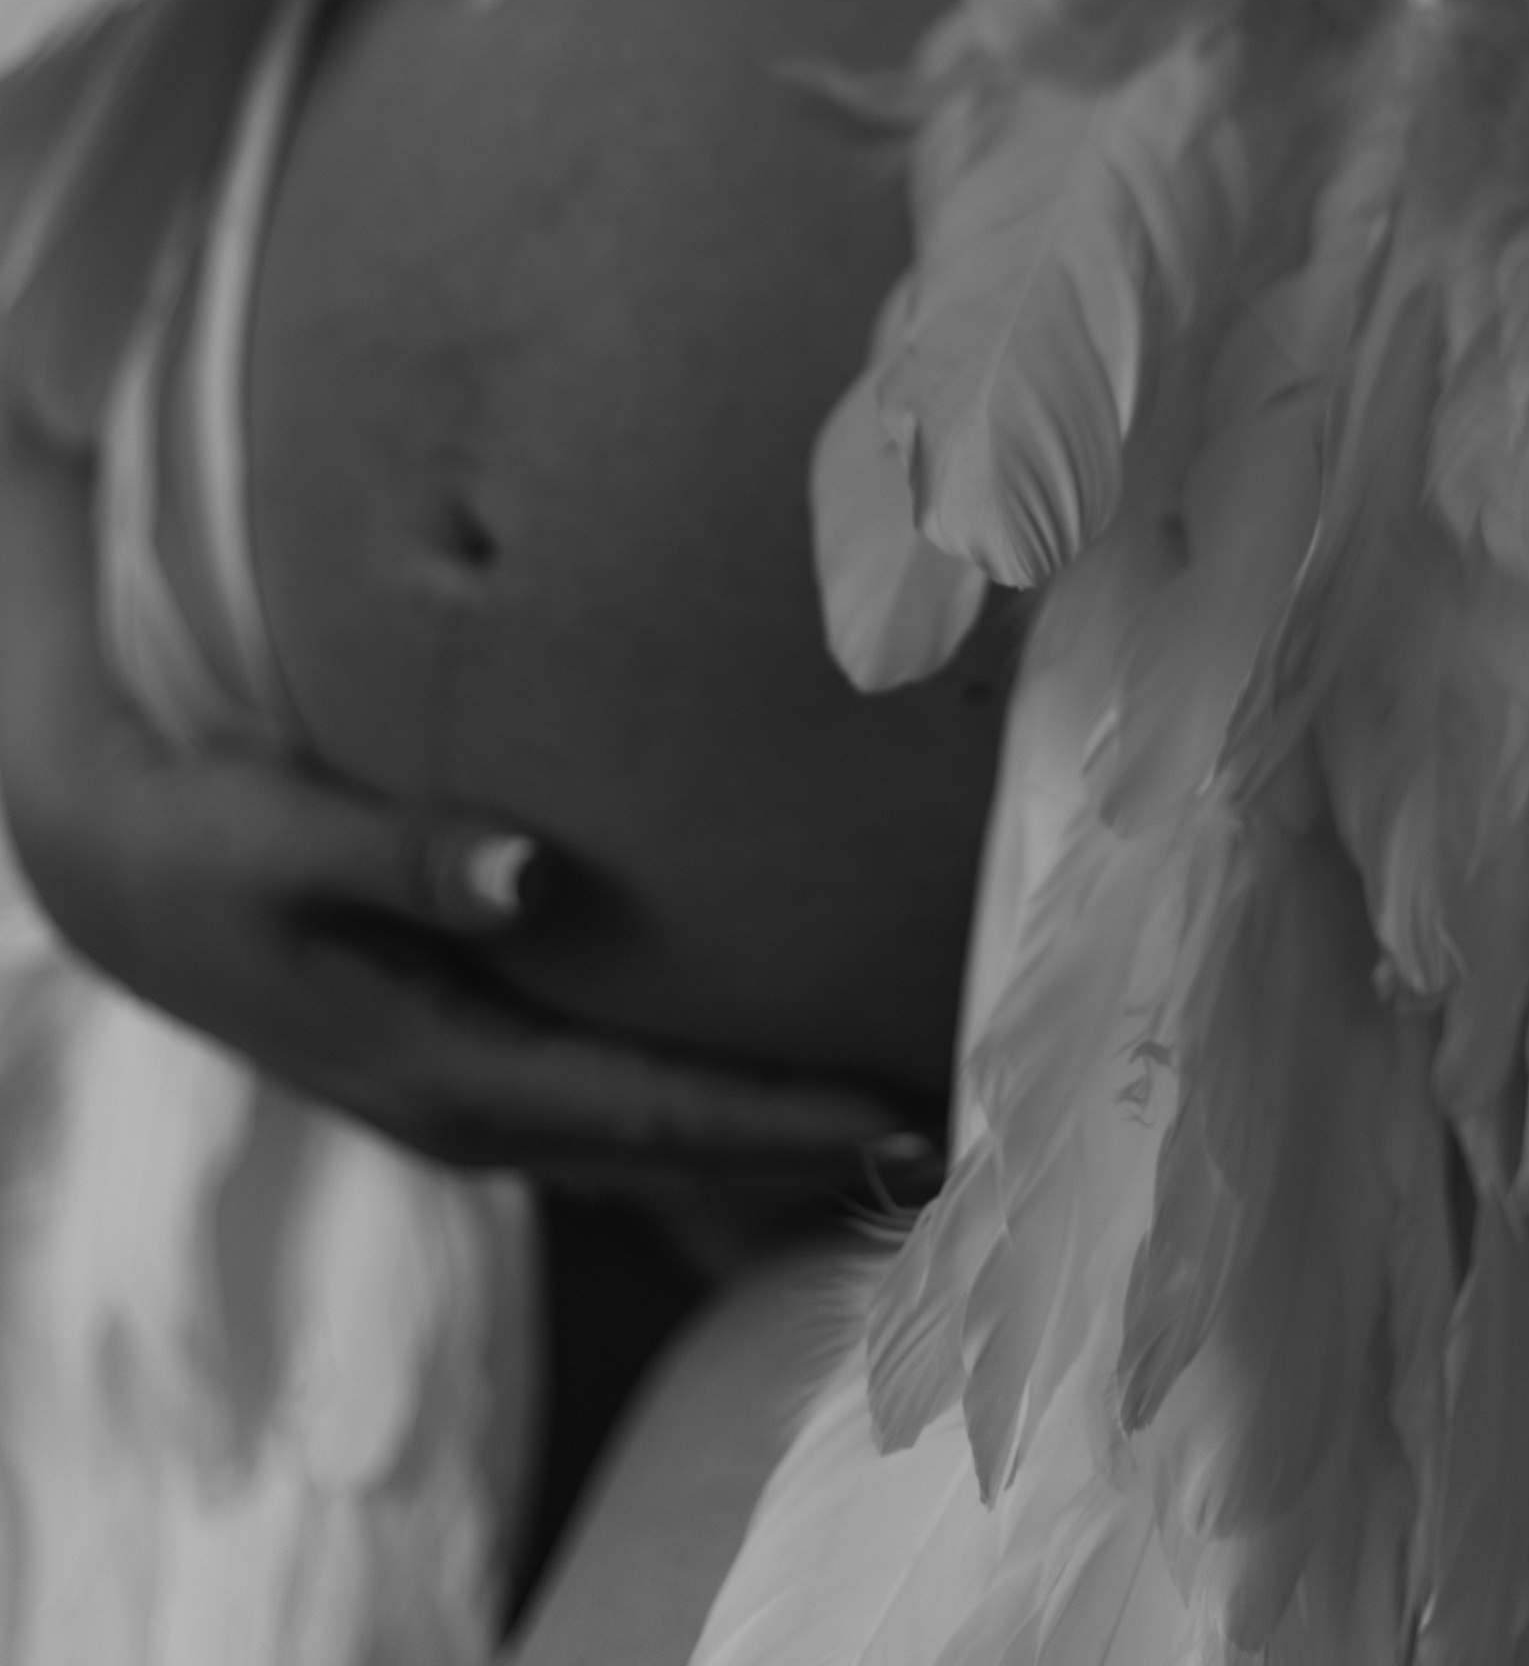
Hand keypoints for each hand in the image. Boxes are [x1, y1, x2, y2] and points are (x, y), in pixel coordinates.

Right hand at [0, 415, 932, 1197]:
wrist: (109, 877)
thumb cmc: (200, 840)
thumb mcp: (285, 834)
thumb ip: (408, 854)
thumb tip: (529, 873)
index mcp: (438, 1067)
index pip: (650, 1113)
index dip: (782, 1121)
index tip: (903, 1115)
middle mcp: (464, 1111)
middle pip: (672, 1154)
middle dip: (809, 1149)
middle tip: (959, 1130)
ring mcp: (461, 1101)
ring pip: (646, 1145)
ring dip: (767, 1139)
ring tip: (898, 1114)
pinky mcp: (462, 1063)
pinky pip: (611, 1107)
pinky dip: (701, 1107)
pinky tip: (767, 1071)